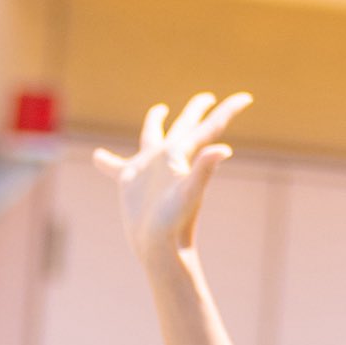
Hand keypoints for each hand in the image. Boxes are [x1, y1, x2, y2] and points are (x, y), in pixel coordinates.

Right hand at [95, 91, 247, 265]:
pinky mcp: (129, 182)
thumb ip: (203, 169)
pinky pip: (115, 166)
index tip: (247, 98)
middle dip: (195, 110)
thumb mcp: (189, 193)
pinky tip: (97, 156)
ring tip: (160, 110)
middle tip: (206, 98)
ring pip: (152, 136)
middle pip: (185, 125)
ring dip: (155, 122)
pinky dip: (107, 161)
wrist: (156, 246)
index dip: (228, 111)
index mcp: (184, 155)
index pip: (211, 127)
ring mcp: (149, 169)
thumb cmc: (175, 223)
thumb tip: (223, 149)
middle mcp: (169, 157)